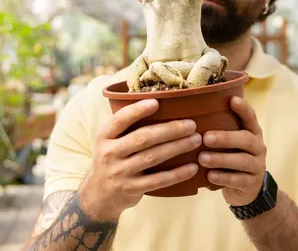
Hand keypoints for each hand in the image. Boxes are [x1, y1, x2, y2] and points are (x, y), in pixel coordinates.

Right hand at [79, 99, 201, 220]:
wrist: (99, 196)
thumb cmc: (113, 159)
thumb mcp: (111, 141)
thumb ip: (128, 126)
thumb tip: (161, 102)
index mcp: (105, 136)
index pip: (120, 120)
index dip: (137, 110)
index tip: (156, 102)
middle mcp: (109, 153)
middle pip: (142, 138)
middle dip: (169, 130)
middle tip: (191, 124)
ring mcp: (119, 173)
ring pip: (152, 157)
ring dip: (177, 147)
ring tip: (196, 140)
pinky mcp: (131, 189)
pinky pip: (158, 181)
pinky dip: (177, 174)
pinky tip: (192, 167)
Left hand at [198, 96, 265, 206]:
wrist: (245, 189)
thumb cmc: (231, 158)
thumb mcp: (229, 143)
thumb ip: (219, 129)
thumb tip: (191, 116)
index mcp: (252, 132)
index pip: (251, 117)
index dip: (243, 108)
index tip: (232, 99)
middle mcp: (258, 146)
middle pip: (246, 139)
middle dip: (226, 138)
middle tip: (206, 137)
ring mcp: (257, 165)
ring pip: (243, 160)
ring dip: (221, 159)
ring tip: (202, 158)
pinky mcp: (252, 183)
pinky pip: (239, 180)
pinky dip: (223, 177)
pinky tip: (210, 175)